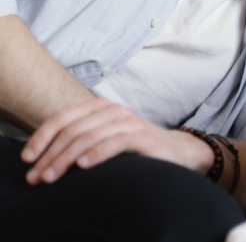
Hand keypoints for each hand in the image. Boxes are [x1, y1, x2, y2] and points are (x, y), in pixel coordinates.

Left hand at [21, 99, 212, 184]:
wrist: (177, 152)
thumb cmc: (135, 149)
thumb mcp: (104, 140)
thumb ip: (80, 141)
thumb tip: (43, 157)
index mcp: (100, 109)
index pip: (63, 117)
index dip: (42, 137)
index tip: (27, 159)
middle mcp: (114, 111)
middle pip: (73, 130)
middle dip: (50, 155)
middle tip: (37, 177)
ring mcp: (130, 122)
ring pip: (90, 136)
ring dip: (66, 158)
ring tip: (52, 177)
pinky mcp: (144, 136)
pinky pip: (116, 142)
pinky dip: (97, 154)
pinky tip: (83, 167)